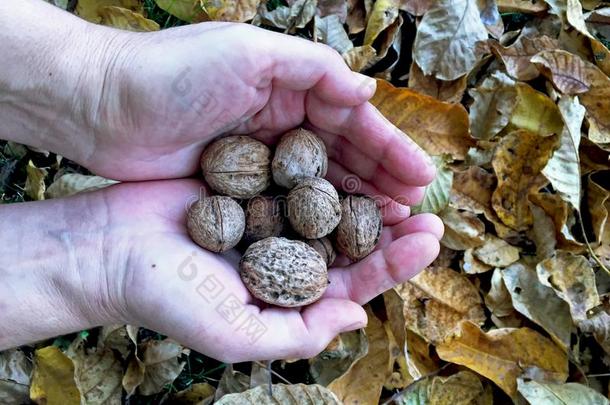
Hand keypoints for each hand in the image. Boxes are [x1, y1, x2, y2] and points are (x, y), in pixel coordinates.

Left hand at [77, 22, 434, 205]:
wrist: (100, 105)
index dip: (390, 151)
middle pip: (345, 159)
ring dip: (357, 209)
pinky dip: (314, 223)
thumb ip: (311, 67)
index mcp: (290, 89)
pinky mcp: (236, 190)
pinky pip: (287, 208)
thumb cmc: (170, 72)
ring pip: (320, 187)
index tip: (422, 179)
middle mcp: (281, 125)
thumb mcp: (246, 52)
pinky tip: (337, 242)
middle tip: (418, 215)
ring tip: (392, 233)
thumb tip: (368, 90)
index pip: (354, 123)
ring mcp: (259, 160)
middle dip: (383, 185)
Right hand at [98, 180, 442, 361]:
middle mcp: (286, 258)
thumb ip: (299, 333)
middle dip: (390, 226)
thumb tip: (358, 317)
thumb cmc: (168, 297)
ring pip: (329, 206)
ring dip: (363, 191)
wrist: (112, 249)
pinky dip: (323, 166)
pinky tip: (347, 149)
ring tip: (398, 175)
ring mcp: (270, 219)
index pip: (354, 282)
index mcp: (289, 296)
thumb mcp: (235, 334)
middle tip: (427, 205)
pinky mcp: (252, 186)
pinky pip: (295, 175)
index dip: (394, 263)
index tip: (428, 239)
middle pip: (349, 242)